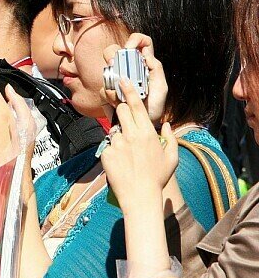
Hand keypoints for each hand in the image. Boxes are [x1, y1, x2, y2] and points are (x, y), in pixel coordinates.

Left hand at [100, 79, 178, 212]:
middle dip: (122, 112)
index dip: (128, 91)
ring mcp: (116, 144)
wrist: (140, 196)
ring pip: (114, 130)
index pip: (135, 106)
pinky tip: (121, 165)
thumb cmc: (157, 178)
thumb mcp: (172, 157)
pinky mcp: (106, 153)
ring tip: (128, 156)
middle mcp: (130, 135)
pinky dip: (113, 152)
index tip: (122, 80)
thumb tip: (167, 125)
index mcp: (147, 133)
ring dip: (119, 137)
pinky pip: (108, 146)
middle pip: (120, 111)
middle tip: (128, 125)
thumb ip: (171, 138)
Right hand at [102, 33, 167, 122]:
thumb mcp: (161, 87)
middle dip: (113, 55)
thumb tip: (146, 54)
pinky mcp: (108, 92)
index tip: (129, 48)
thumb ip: (156, 69)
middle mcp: (128, 70)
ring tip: (123, 94)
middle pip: (114, 50)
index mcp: (144, 65)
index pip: (141, 42)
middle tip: (115, 65)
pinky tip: (118, 103)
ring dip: (113, 82)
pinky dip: (111, 96)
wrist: (142, 125)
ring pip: (106, 69)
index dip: (135, 40)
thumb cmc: (154, 107)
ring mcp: (116, 81)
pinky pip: (104, 88)